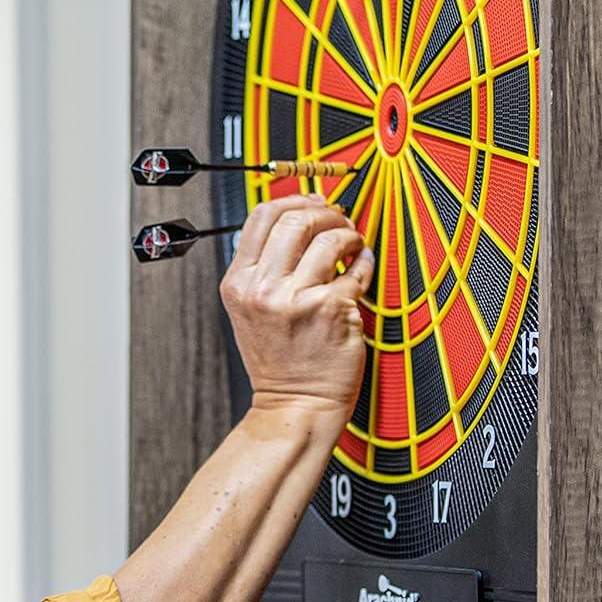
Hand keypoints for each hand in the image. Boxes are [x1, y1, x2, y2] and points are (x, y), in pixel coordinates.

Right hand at [220, 194, 374, 422]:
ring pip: (329, 237)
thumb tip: (300, 217)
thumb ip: (264, 267)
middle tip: (338, 222)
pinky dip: (364, 260)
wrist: (294, 402)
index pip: (261, 215)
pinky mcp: (331, 308)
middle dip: (326, 212)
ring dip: (348, 234)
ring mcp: (296, 298)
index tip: (313, 202)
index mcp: (238, 283)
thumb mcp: (250, 309)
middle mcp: (262, 288)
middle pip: (296, 218)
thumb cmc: (279, 358)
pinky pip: (355, 267)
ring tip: (351, 245)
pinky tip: (361, 266)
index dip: (293, 199)